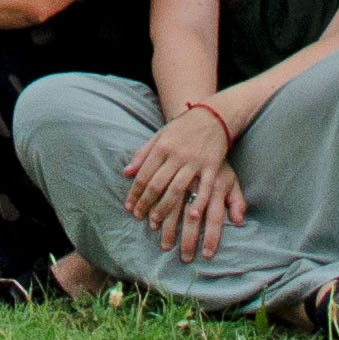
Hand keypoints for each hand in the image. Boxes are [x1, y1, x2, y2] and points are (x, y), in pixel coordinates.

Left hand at [124, 103, 245, 260]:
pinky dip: (199, 202)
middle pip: (158, 184)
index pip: (144, 174)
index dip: (135, 192)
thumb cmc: (182, 128)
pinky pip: (204, 187)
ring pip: (177, 188)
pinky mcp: (212, 165)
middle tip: (140, 218)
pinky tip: (193, 217)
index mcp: (162, 147)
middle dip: (147, 204)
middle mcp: (176, 154)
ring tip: (157, 223)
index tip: (129, 208)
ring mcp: (195, 161)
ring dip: (166, 208)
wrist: (212, 116)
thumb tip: (126, 172)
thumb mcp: (159, 136)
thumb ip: (143, 154)